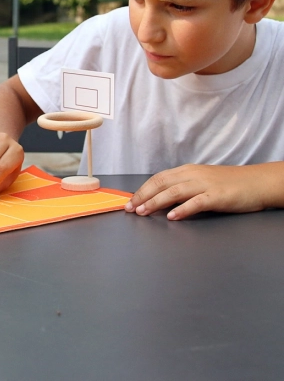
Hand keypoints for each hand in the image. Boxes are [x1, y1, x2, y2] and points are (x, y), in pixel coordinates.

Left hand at [124, 164, 269, 219]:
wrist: (257, 182)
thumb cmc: (229, 184)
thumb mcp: (201, 181)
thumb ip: (183, 188)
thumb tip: (161, 201)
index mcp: (187, 171)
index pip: (158, 178)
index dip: (142, 189)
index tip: (130, 201)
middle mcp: (193, 175)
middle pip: (161, 183)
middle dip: (143, 196)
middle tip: (131, 208)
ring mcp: (205, 185)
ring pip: (174, 191)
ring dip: (156, 202)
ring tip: (144, 212)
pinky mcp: (218, 196)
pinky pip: (197, 202)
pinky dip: (183, 209)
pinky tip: (172, 217)